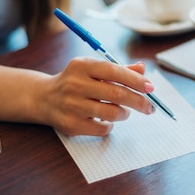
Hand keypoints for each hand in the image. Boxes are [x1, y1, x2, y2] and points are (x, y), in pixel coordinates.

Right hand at [40, 58, 154, 136]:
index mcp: (82, 66)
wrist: (44, 98)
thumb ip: (119, 70)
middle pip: (117, 94)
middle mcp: (75, 84)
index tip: (151, 88)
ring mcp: (71, 106)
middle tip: (150, 107)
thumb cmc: (76, 82)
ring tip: (123, 111)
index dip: (136, 80)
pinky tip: (105, 119)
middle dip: (139, 101)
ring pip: (112, 112)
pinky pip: (103, 128)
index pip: (114, 71)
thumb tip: (142, 69)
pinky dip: (110, 125)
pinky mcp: (71, 125)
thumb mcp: (93, 70)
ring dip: (125, 113)